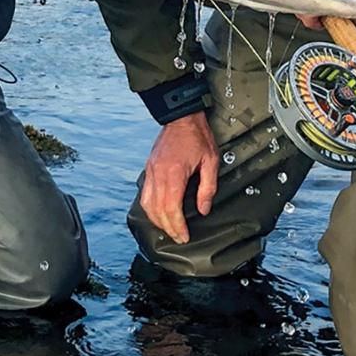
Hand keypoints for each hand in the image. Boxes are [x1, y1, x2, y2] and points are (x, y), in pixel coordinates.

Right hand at [140, 112, 219, 244]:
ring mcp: (151, 171)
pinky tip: (159, 213)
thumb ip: (207, 188)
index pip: (171, 208)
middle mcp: (158, 174)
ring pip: (147, 204)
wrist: (181, 117)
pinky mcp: (149, 168)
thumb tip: (203, 209)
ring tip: (169, 229)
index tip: (184, 236)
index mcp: (174, 173)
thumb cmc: (198, 136)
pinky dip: (150, 208)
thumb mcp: (211, 161)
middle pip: (158, 210)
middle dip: (168, 228)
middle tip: (179, 238)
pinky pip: (145, 194)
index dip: (177, 226)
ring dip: (157, 220)